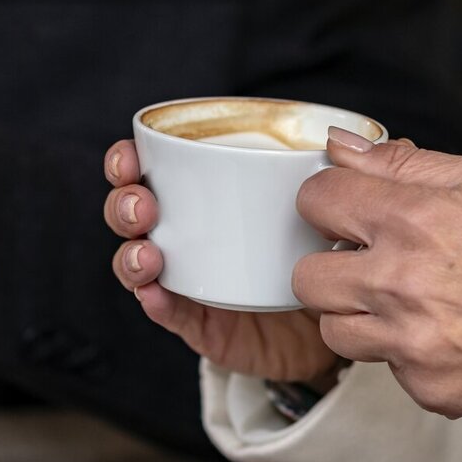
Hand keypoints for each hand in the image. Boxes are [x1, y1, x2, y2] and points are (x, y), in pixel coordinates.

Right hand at [104, 140, 337, 381]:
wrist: (332, 322)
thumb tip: (338, 138)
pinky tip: (155, 295)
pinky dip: (156, 303)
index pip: (147, 171)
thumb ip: (328, 172)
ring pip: (135, 265)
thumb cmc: (319, 252)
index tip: (132, 157)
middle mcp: (184, 235)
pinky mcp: (199, 324)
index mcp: (202, 196)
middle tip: (143, 208)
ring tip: (148, 256)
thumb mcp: (322, 207)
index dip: (126, 161)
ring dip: (131, 256)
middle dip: (123, 206)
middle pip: (128, 215)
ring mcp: (186, 280)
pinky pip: (168, 313)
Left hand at [293, 130, 461, 416]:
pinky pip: (379, 368)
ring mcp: (407, 342)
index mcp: (413, 220)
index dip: (328, 202)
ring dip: (356, 315)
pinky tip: (440, 334)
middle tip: (368, 263)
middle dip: (330, 266)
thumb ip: (403, 163)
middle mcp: (400, 283)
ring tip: (403, 303)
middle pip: (305, 276)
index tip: (345, 211)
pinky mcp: (422, 386)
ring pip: (331, 329)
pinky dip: (401, 353)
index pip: (315, 200)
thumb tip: (339, 144)